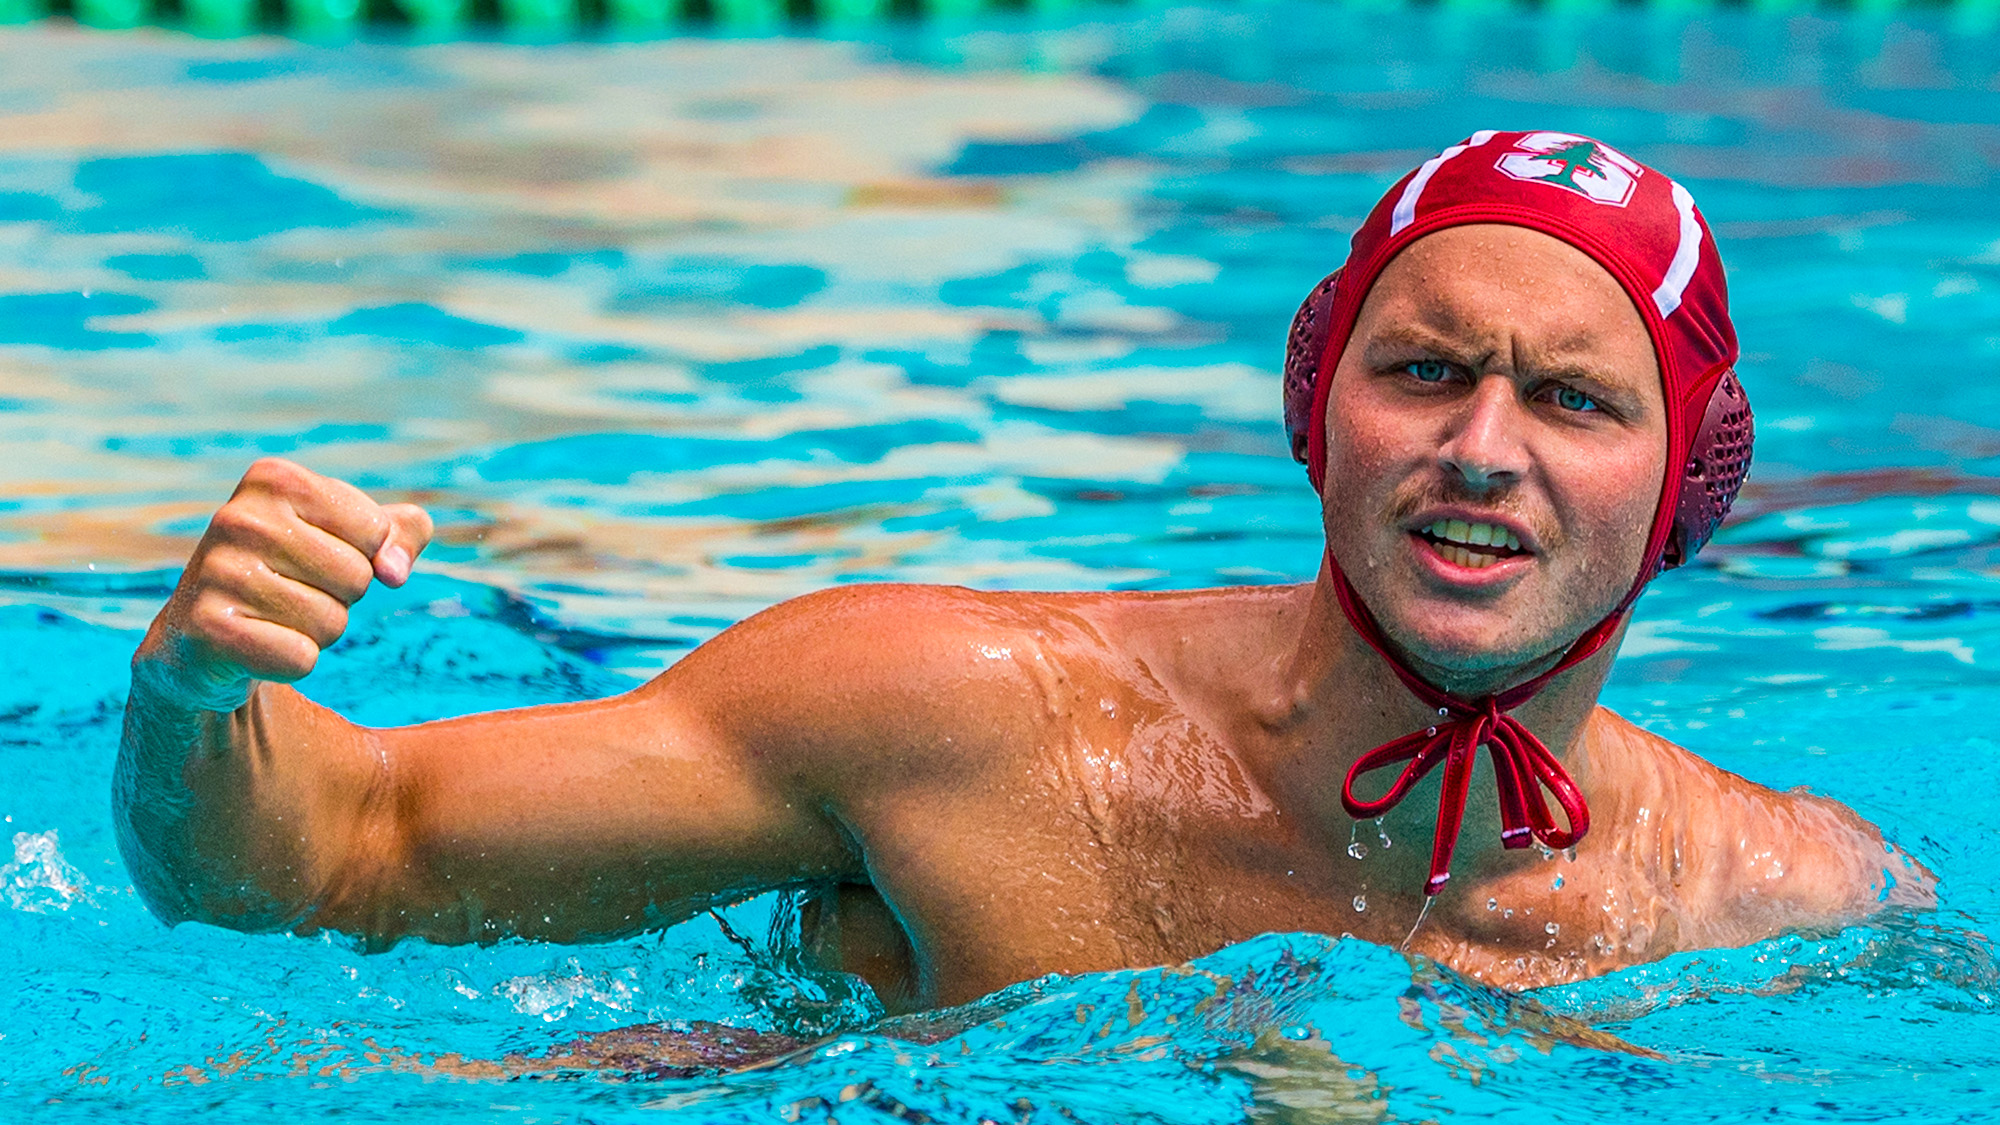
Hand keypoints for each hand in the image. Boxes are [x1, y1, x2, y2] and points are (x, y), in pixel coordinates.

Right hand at [139, 458, 433, 711]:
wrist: (206, 638)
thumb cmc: (296, 574)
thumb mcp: (356, 538)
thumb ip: (404, 533)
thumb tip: (394, 571)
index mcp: (274, 479)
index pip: (376, 530)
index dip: (362, 556)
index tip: (317, 558)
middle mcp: (238, 518)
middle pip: (357, 577)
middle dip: (340, 597)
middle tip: (293, 594)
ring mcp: (216, 572)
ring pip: (331, 622)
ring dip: (317, 632)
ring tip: (274, 618)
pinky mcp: (207, 629)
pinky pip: (301, 658)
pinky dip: (292, 663)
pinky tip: (257, 646)